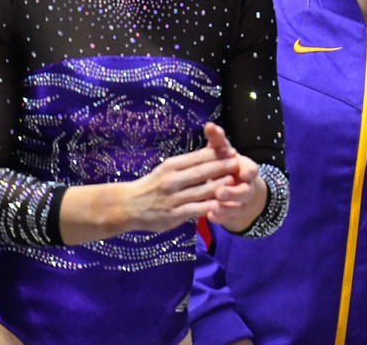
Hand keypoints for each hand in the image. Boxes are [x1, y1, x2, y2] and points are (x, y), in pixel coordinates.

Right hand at [118, 131, 239, 234]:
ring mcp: (173, 198)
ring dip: (221, 186)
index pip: (198, 157)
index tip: (232, 151)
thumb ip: (186, 164)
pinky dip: (211, 207)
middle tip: (238, 164)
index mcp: (171, 166)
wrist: (128, 206)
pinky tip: (223, 204)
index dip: (217, 154)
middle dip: (222, 167)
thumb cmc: (152, 185)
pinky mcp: (174, 215)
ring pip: (202, 190)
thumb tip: (210, 152)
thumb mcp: (166, 169)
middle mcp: (172, 180)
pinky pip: (197, 209)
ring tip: (236, 183)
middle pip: (202, 171)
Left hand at [203, 123, 268, 232]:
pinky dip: (220, 217)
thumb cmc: (224, 166)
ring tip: (213, 207)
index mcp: (246, 170)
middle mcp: (246, 186)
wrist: (234, 189)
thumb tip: (210, 125)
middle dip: (233, 192)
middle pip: (245, 191)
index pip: (252, 170)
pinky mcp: (232, 214)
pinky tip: (209, 216)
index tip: (243, 172)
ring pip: (237, 206)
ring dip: (226, 207)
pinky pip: (227, 217)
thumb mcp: (222, 153)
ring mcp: (240, 202)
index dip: (248, 172)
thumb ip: (217, 141)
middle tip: (220, 192)